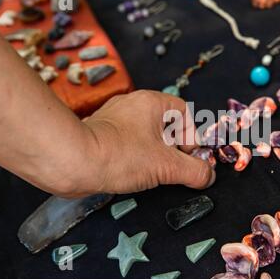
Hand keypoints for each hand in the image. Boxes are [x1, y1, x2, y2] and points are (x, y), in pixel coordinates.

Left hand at [81, 90, 215, 196]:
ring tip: (150, 174)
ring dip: (153, 155)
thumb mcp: (166, 166)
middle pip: (165, 125)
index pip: (183, 112)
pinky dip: (134, 158)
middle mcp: (132, 105)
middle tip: (171, 168)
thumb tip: (208, 176)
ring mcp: (114, 119)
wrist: (71, 161)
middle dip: (172, 149)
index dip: (190, 136)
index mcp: (152, 103)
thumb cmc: (121, 156)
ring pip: (145, 136)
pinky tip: (130, 173)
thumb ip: (194, 171)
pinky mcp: (100, 134)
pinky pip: (127, 143)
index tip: (187, 158)